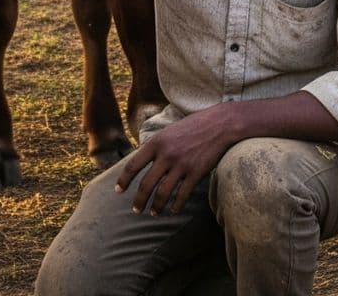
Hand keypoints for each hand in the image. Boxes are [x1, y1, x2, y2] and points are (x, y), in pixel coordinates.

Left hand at [115, 103, 238, 215]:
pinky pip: (182, 194)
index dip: (123, 181)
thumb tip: (141, 161)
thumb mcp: (168, 132)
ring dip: (156, 206)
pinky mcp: (196, 172)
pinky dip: (176, 205)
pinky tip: (173, 210)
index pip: (133, 166)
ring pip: (163, 193)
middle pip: (146, 184)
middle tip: (135, 210)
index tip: (119, 191)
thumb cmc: (192, 127)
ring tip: (153, 213)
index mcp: (156, 142)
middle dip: (139, 200)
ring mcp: (181, 164)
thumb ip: (155, 146)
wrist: (219, 124)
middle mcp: (166, 154)